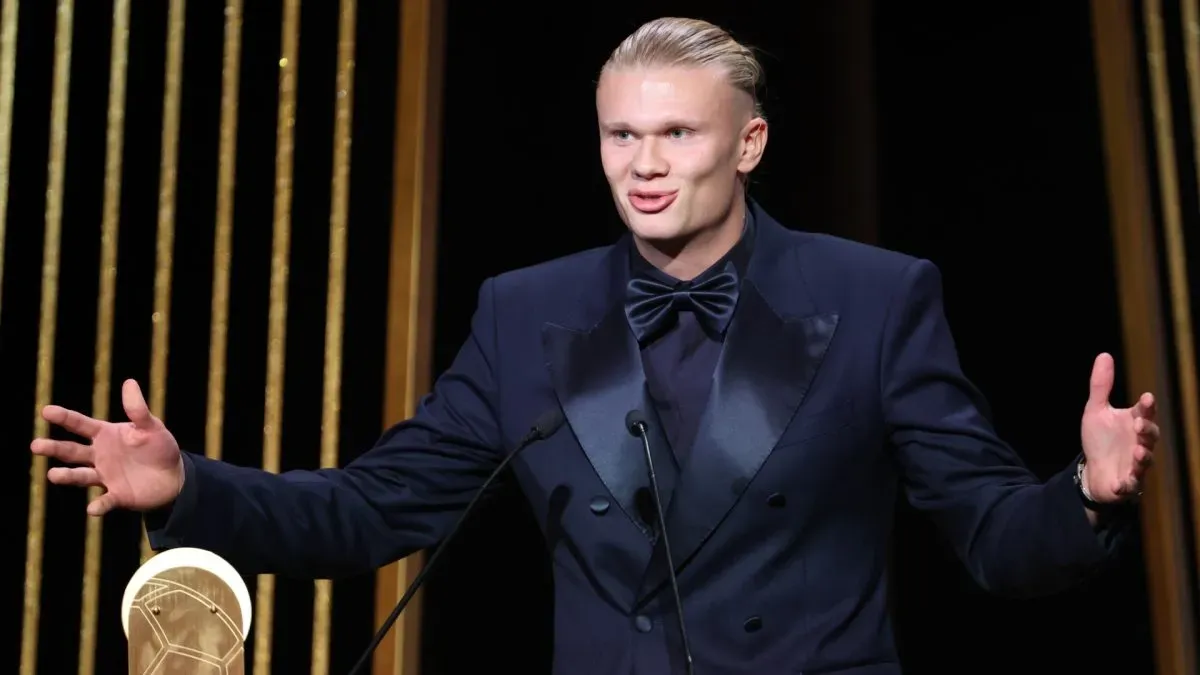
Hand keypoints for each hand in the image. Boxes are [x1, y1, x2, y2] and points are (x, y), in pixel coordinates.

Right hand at [30, 379, 183, 515]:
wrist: (174, 477)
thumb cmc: (160, 448)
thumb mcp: (151, 427)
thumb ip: (138, 410)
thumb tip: (129, 382)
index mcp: (106, 436)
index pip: (81, 425)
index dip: (64, 417)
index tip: (46, 410)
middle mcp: (100, 456)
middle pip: (72, 451)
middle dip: (54, 448)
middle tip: (36, 445)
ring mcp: (105, 476)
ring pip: (81, 476)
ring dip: (67, 476)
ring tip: (53, 474)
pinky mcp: (117, 496)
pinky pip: (105, 501)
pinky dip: (99, 505)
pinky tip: (92, 509)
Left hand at [1080, 353, 1158, 502]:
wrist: (1094, 470)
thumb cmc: (1100, 439)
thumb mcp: (1096, 411)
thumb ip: (1101, 386)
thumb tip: (1105, 355)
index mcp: (1134, 423)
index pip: (1145, 412)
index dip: (1147, 406)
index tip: (1146, 398)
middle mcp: (1140, 442)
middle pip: (1150, 435)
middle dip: (1147, 430)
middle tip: (1139, 425)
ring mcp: (1136, 464)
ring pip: (1145, 460)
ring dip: (1143, 456)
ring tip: (1138, 451)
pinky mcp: (1128, 483)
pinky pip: (1131, 484)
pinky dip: (1127, 484)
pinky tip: (1121, 482)